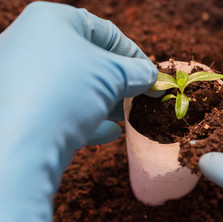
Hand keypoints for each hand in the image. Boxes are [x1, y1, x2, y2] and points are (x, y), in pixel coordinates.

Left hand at [0, 2, 156, 221]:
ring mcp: (26, 79)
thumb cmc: (67, 92)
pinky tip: (112, 133)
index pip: (104, 31)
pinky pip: (63, 111)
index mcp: (51, 21)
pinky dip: (90, 121)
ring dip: (109, 103)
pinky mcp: (25, 111)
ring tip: (131, 115)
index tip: (151, 74)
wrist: (18, 145)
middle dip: (122, 81)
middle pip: (90, 61)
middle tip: (143, 96)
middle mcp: (33, 45)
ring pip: (78, 88)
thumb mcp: (112, 75)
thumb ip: (136, 72)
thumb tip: (150, 75)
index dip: (133, 53)